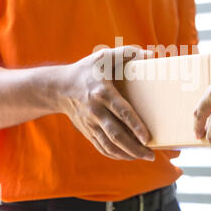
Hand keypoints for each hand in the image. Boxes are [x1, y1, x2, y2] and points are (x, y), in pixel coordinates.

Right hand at [56, 46, 154, 161]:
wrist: (58, 88)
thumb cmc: (86, 71)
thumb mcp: (103, 57)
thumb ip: (126, 53)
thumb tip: (149, 55)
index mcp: (102, 93)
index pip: (122, 112)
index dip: (135, 126)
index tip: (148, 137)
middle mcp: (96, 111)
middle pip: (116, 135)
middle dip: (135, 147)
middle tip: (151, 155)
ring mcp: (90, 124)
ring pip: (109, 145)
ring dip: (127, 154)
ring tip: (144, 156)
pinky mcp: (87, 131)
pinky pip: (102, 147)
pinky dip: (116, 155)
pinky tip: (128, 156)